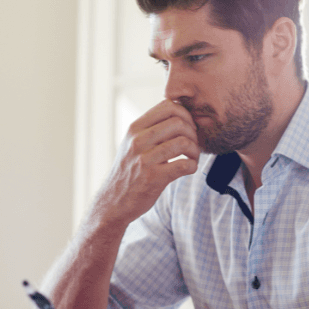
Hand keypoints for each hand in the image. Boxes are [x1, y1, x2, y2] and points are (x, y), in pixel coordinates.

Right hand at [96, 99, 200, 226]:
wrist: (113, 202)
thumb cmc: (129, 171)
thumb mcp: (132, 144)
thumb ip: (150, 128)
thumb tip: (178, 112)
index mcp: (135, 128)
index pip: (168, 106)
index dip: (185, 115)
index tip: (188, 128)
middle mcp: (138, 141)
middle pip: (179, 122)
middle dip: (193, 133)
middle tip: (193, 145)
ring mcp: (144, 159)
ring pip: (183, 142)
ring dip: (195, 151)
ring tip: (192, 157)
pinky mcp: (153, 178)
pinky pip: (184, 165)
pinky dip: (192, 166)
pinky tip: (188, 169)